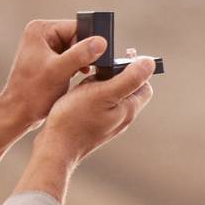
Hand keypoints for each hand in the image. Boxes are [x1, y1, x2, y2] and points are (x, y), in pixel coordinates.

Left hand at [0, 18, 105, 130]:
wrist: (18, 113)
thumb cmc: (32, 92)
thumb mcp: (59, 71)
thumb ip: (80, 54)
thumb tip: (101, 42)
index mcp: (40, 30)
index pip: (76, 27)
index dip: (87, 42)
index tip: (93, 59)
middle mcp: (42, 35)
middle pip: (77, 37)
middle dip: (83, 54)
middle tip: (80, 69)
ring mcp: (45, 47)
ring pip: (76, 49)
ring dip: (79, 62)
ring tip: (72, 74)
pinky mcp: (49, 60)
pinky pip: (70, 58)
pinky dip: (75, 67)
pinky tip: (72, 77)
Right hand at [36, 54, 156, 165]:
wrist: (55, 147)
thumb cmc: (75, 119)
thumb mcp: (103, 93)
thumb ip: (129, 78)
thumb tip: (149, 63)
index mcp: (129, 110)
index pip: (144, 84)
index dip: (136, 68)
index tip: (121, 57)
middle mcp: (121, 118)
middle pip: (128, 88)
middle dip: (117, 74)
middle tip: (100, 68)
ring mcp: (107, 123)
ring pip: (111, 95)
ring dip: (101, 83)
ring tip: (86, 80)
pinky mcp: (93, 125)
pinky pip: (97, 103)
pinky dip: (91, 93)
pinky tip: (78, 93)